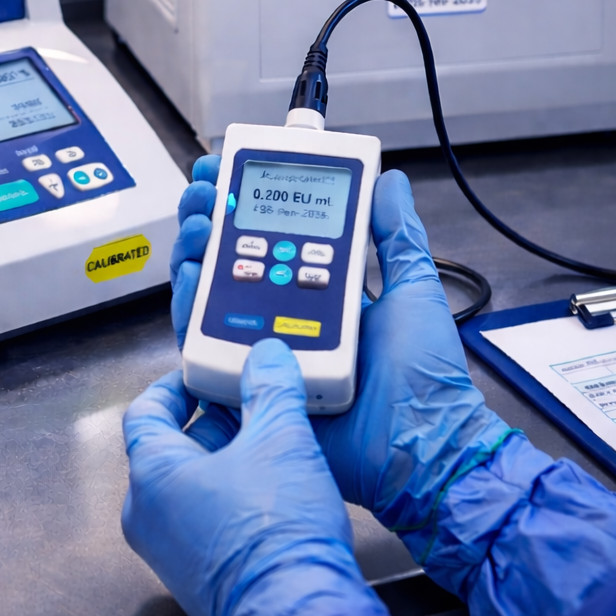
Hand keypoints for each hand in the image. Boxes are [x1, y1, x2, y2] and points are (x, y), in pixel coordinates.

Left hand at [122, 341, 387, 615]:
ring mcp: (170, 552)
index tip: (201, 374)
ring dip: (226, 461)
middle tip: (248, 405)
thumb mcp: (281, 439)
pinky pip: (204, 522)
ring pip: (190, 487)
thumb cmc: (276, 534)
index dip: (175, 386)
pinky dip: (231, 498)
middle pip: (170, 449)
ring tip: (269, 444)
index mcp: (151, 476)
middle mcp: (149, 517)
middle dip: (212, 422)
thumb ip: (271, 388)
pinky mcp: (198, 578)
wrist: (297, 614)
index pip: (145, 411)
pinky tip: (273, 491)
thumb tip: (267, 357)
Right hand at [168, 158, 508, 527]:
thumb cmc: (424, 377)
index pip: (268, 237)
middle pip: (226, 259)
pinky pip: (204, 345)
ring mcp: (260, 349)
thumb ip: (397, 235)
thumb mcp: (414, 290)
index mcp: (319, 292)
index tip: (225, 171)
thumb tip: (391, 181)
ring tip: (200, 226)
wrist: (420, 444)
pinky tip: (194, 278)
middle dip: (206, 218)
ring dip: (194, 253)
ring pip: (208, 296)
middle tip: (203, 194)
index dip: (242, 203)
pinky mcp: (243, 385)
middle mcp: (282, 317)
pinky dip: (191, 308)